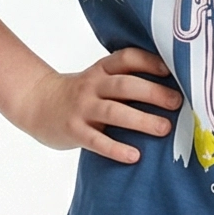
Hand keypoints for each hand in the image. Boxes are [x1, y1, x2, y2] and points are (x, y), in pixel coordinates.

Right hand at [13, 47, 182, 162]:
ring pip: (114, 112)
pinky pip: (97, 140)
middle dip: (153, 93)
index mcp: (101, 70)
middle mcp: (92, 86)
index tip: (170, 71)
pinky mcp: (74, 130)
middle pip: (124, 85)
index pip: (126, 59)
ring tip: (164, 129)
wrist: (36, 103)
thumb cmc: (79, 94)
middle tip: (177, 103)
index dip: (149, 62)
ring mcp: (82, 108)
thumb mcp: (98, 80)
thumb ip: (125, 81)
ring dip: (141, 120)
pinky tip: (134, 156)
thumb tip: (171, 92)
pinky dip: (116, 148)